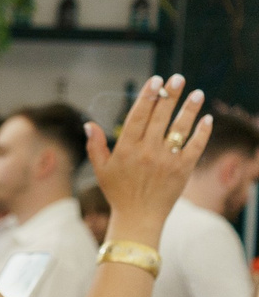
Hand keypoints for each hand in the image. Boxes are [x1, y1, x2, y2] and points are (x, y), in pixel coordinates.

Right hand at [91, 74, 209, 235]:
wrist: (139, 218)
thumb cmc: (118, 193)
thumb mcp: (101, 170)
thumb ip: (94, 146)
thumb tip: (89, 124)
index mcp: (126, 150)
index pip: (138, 116)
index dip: (148, 96)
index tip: (156, 81)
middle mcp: (146, 152)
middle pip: (160, 117)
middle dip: (170, 96)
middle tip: (177, 79)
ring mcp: (166, 161)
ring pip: (179, 128)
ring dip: (189, 109)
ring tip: (197, 94)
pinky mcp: (183, 169)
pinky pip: (195, 146)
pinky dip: (202, 132)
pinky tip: (207, 118)